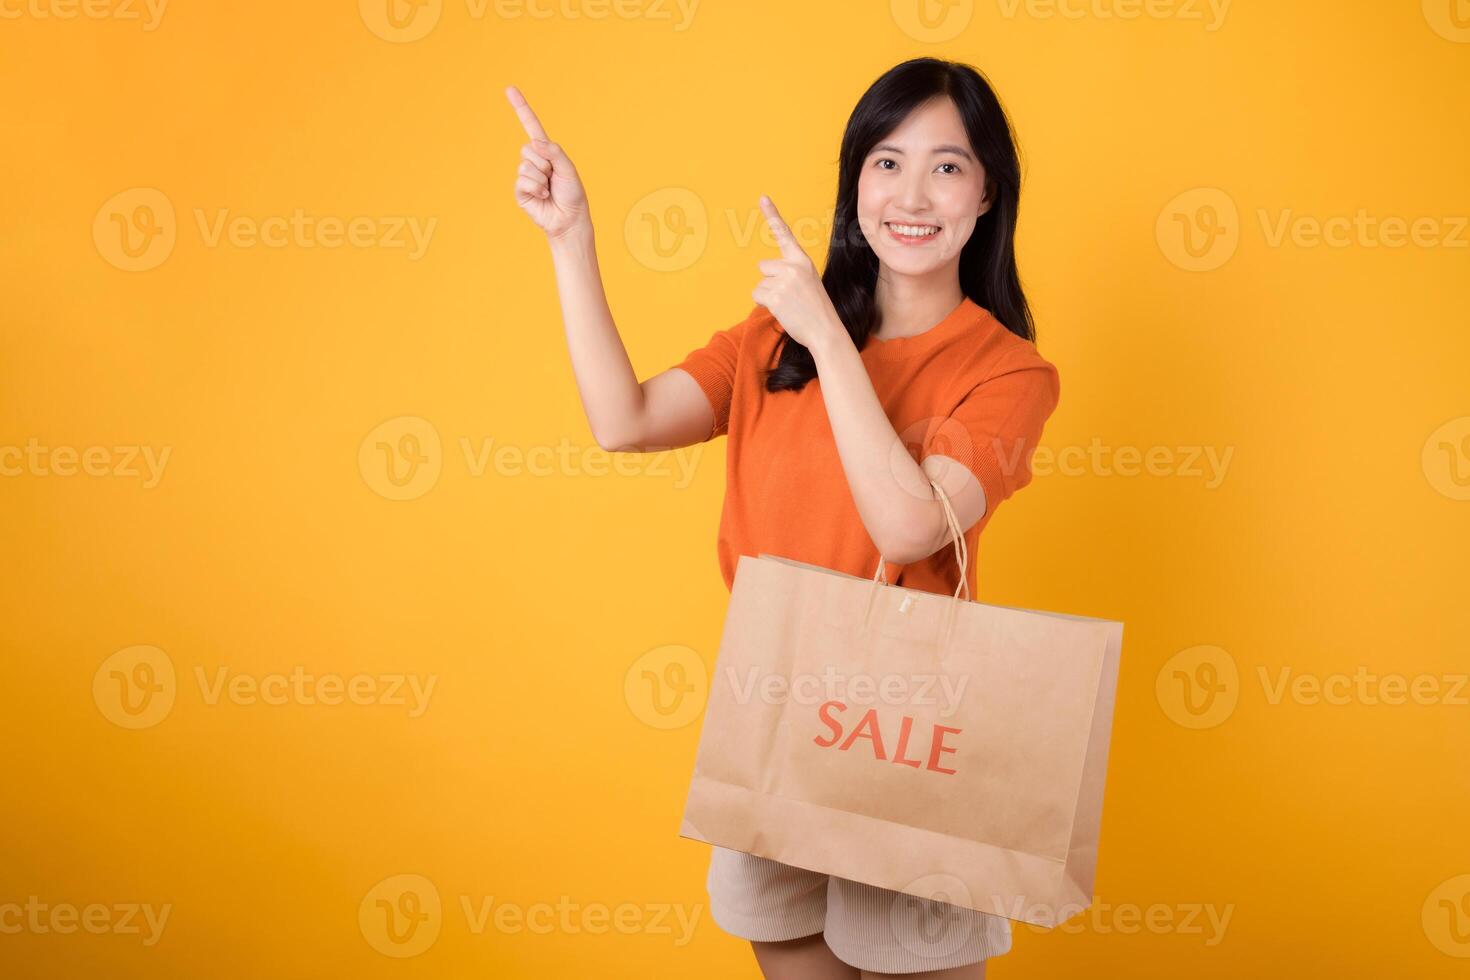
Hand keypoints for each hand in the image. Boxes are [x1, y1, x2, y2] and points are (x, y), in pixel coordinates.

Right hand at [506, 85, 590, 240]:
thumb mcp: (568, 169)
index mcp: (547, 151)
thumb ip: (554, 152)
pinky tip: (543, 196)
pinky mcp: (520, 191)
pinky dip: (536, 188)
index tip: (509, 89)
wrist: (569, 219)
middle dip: (545, 163)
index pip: (531, 125)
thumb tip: (534, 141)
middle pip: (529, 148)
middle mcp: (534, 160)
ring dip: (542, 179)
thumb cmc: (572, 194)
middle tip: (554, 178)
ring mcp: (525, 175)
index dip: (520, 108)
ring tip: (549, 189)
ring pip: (526, 166)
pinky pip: (523, 181)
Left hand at [752, 195, 842, 350]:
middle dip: (770, 280)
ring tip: (788, 305)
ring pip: (759, 283)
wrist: (826, 331)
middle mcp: (793, 266)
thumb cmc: (816, 310)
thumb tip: (766, 268)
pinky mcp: (775, 295)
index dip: (772, 215)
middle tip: (789, 296)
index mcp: (803, 260)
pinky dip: (765, 304)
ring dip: (768, 295)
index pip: (785, 234)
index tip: (763, 197)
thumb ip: (790, 272)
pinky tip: (782, 310)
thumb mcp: (808, 282)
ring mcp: (784, 279)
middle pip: (764, 266)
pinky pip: (757, 295)